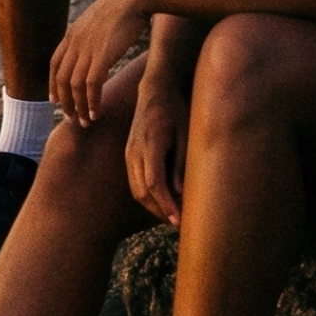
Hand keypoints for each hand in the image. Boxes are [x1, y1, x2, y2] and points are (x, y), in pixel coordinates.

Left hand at [54, 0, 153, 129]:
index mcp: (72, 33)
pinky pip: (90, 86)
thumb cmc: (124, 6)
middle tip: (71, 118)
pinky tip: (96, 113)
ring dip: (78, 107)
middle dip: (64, 102)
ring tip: (86, 122)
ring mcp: (86, 50)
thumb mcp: (100, 19)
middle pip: (61, 79)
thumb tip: (97, 44)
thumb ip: (93, 34)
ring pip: (74, 86)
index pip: (55, 64)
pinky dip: (91, 102)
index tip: (54, 100)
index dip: (53, 84)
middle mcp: (75, 43)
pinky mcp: (101, 56)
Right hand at [125, 68, 190, 225]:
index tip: (179, 221)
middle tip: (180, 225)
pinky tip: (162, 202)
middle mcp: (135, 151)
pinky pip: (135, 182)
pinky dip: (147, 197)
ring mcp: (129, 152)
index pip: (155, 183)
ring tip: (172, 217)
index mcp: (151, 144)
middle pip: (143, 191)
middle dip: (161, 211)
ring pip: (137, 189)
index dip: (166, 205)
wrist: (155, 90)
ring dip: (153, 207)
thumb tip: (181, 193)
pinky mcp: (129, 154)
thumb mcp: (185, 133)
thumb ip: (181, 162)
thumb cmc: (176, 110)